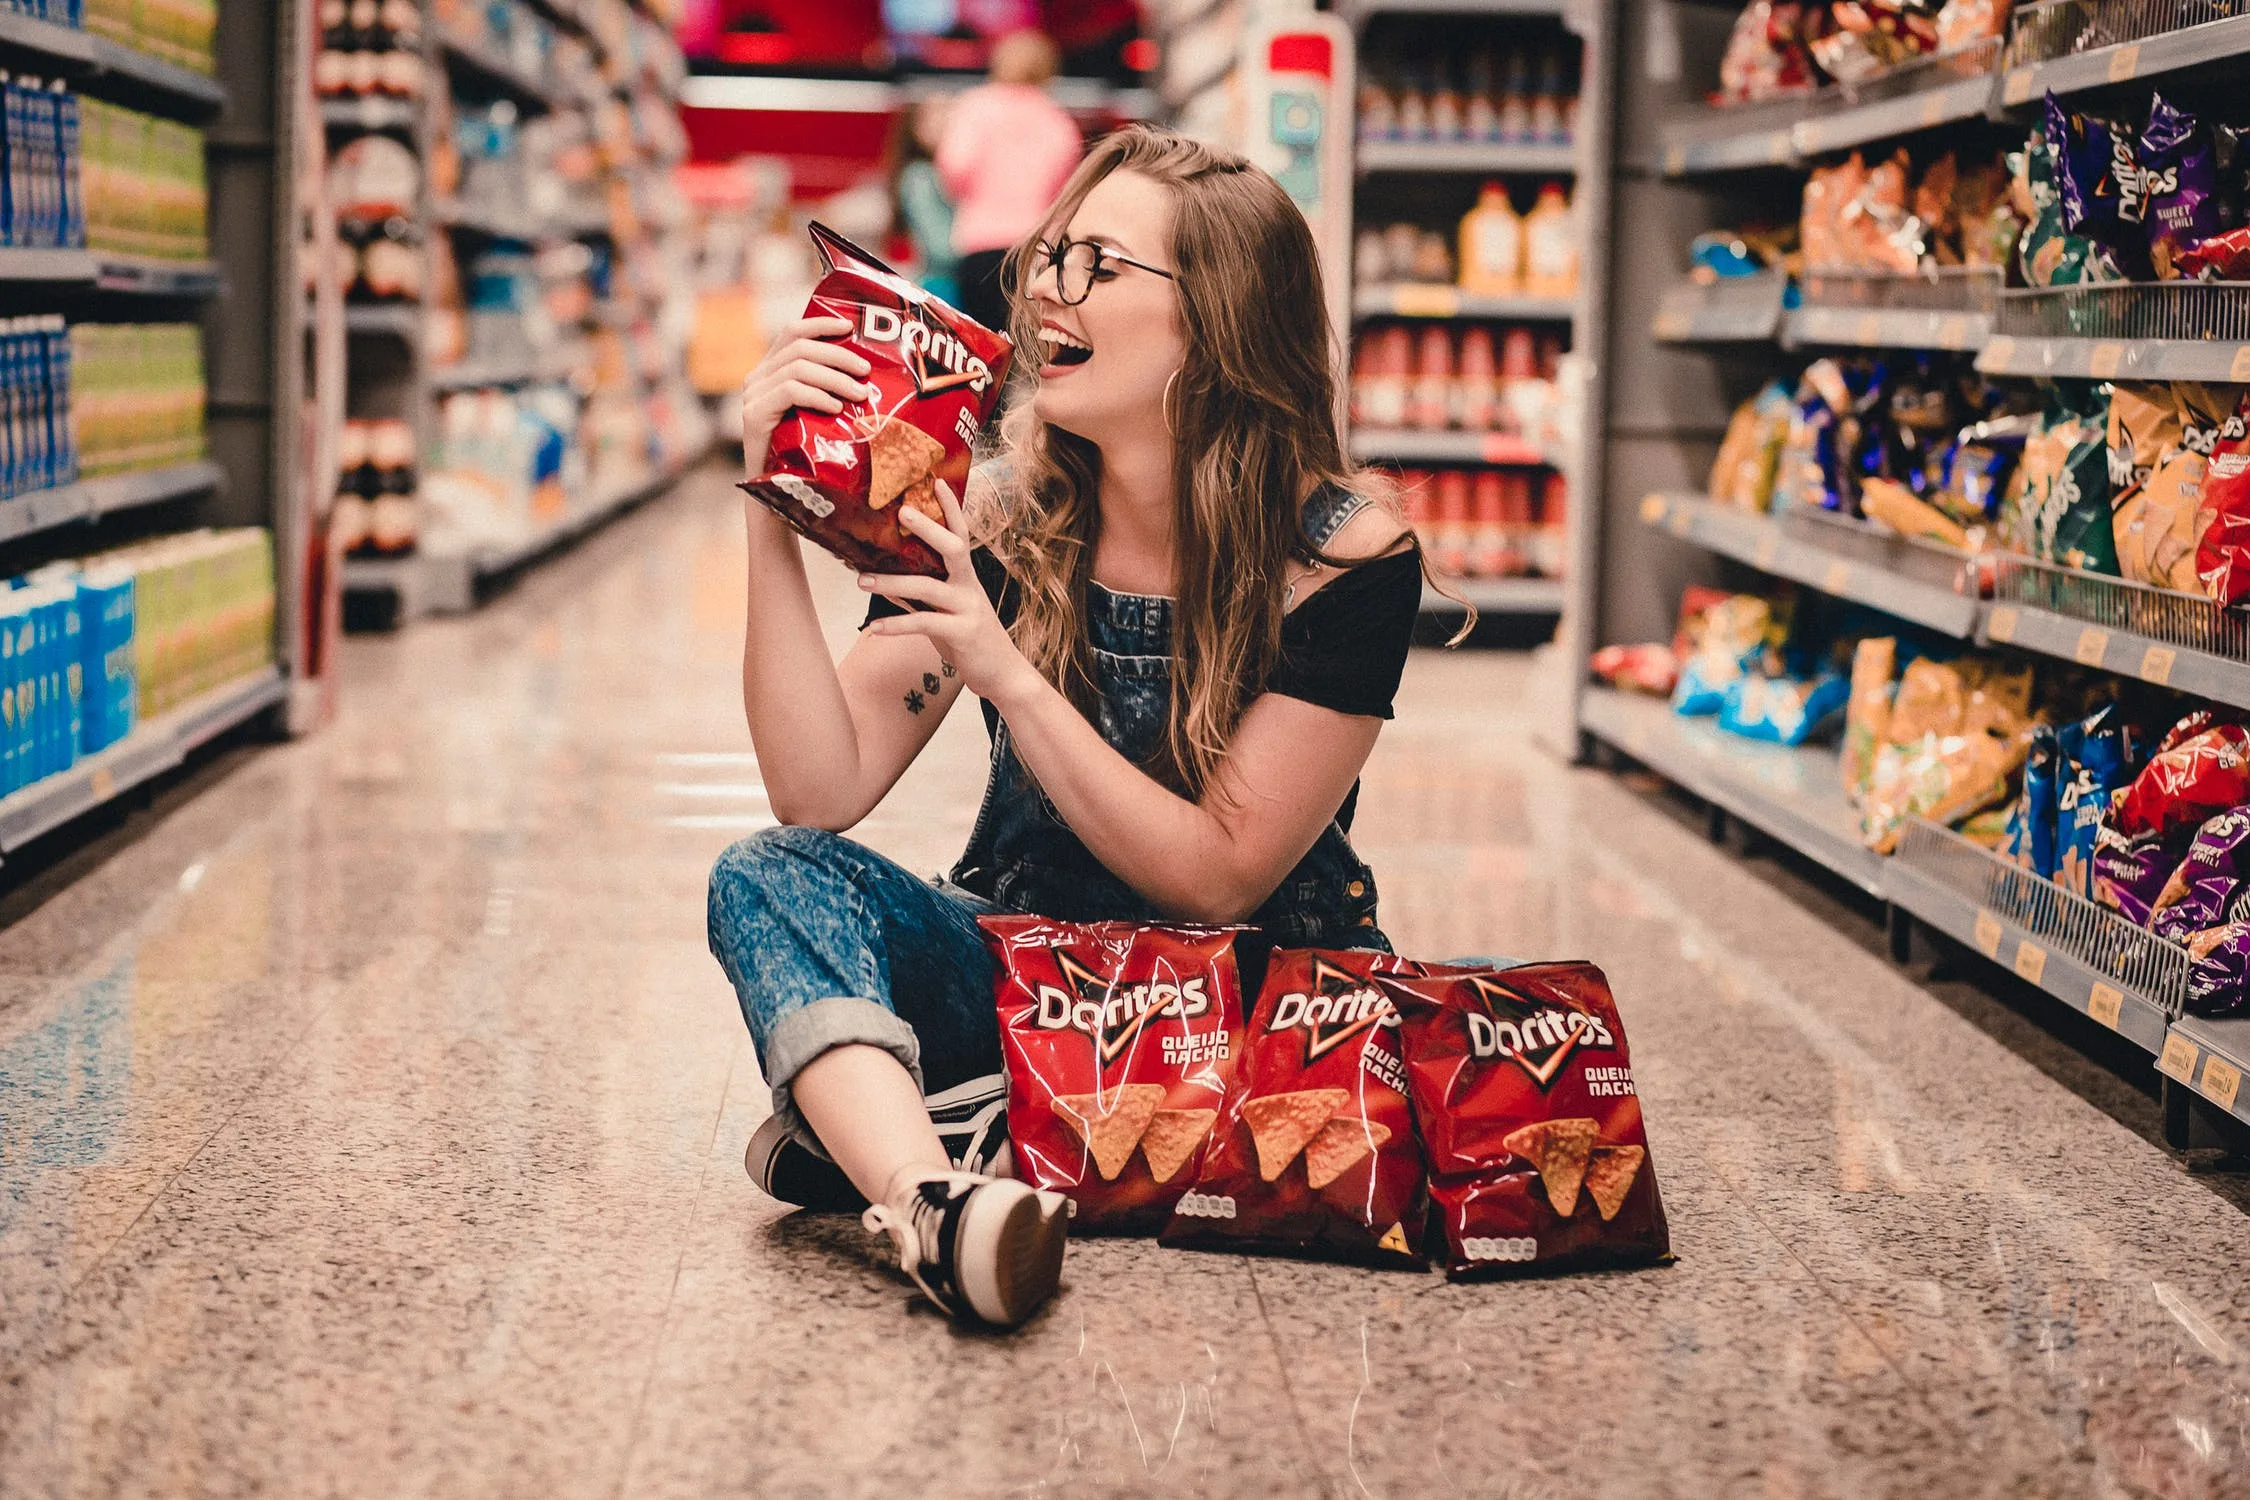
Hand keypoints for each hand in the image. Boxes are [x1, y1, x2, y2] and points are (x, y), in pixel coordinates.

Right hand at [739, 315, 875, 476]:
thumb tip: (867, 371)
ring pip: (797, 368)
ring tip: (859, 394)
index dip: (820, 324)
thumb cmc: (806, 453)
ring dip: (834, 378)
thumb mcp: (817, 413)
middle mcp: (757, 378)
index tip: (850, 326)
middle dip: (838, 355)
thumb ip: (827, 389)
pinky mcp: (754, 415)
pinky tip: (836, 408)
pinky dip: (817, 396)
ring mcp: (753, 396)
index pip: (792, 332)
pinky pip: (790, 391)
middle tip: (865, 371)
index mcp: (771, 371)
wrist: (780, 492)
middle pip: (800, 348)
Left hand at [859, 481, 1039, 706]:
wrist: (1003, 675)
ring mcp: (968, 609)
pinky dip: (897, 625)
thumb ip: (922, 595)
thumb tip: (886, 581)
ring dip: (891, 583)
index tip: (937, 482)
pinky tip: (874, 628)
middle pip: (952, 548)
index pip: (960, 535)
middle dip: (928, 528)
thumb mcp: (948, 613)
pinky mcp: (963, 633)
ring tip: (862, 580)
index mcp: (966, 577)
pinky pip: (924, 624)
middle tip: (901, 511)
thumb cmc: (971, 640)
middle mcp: (970, 587)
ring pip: (928, 587)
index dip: (951, 508)